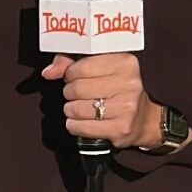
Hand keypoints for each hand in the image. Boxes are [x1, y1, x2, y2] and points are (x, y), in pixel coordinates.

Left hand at [41, 50, 158, 147]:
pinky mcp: (120, 128)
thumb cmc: (118, 90)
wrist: (144, 120)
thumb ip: (71, 63)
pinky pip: (80, 127)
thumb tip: (48, 72)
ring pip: (76, 108)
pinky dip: (74, 125)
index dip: (71, 73)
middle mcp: (129, 83)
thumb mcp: (100, 68)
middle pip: (77, 88)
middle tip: (78, 95)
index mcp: (125, 63)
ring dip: (71, 110)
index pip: (81, 66)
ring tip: (81, 108)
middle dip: (70, 93)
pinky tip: (83, 121)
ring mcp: (126, 108)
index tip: (75, 77)